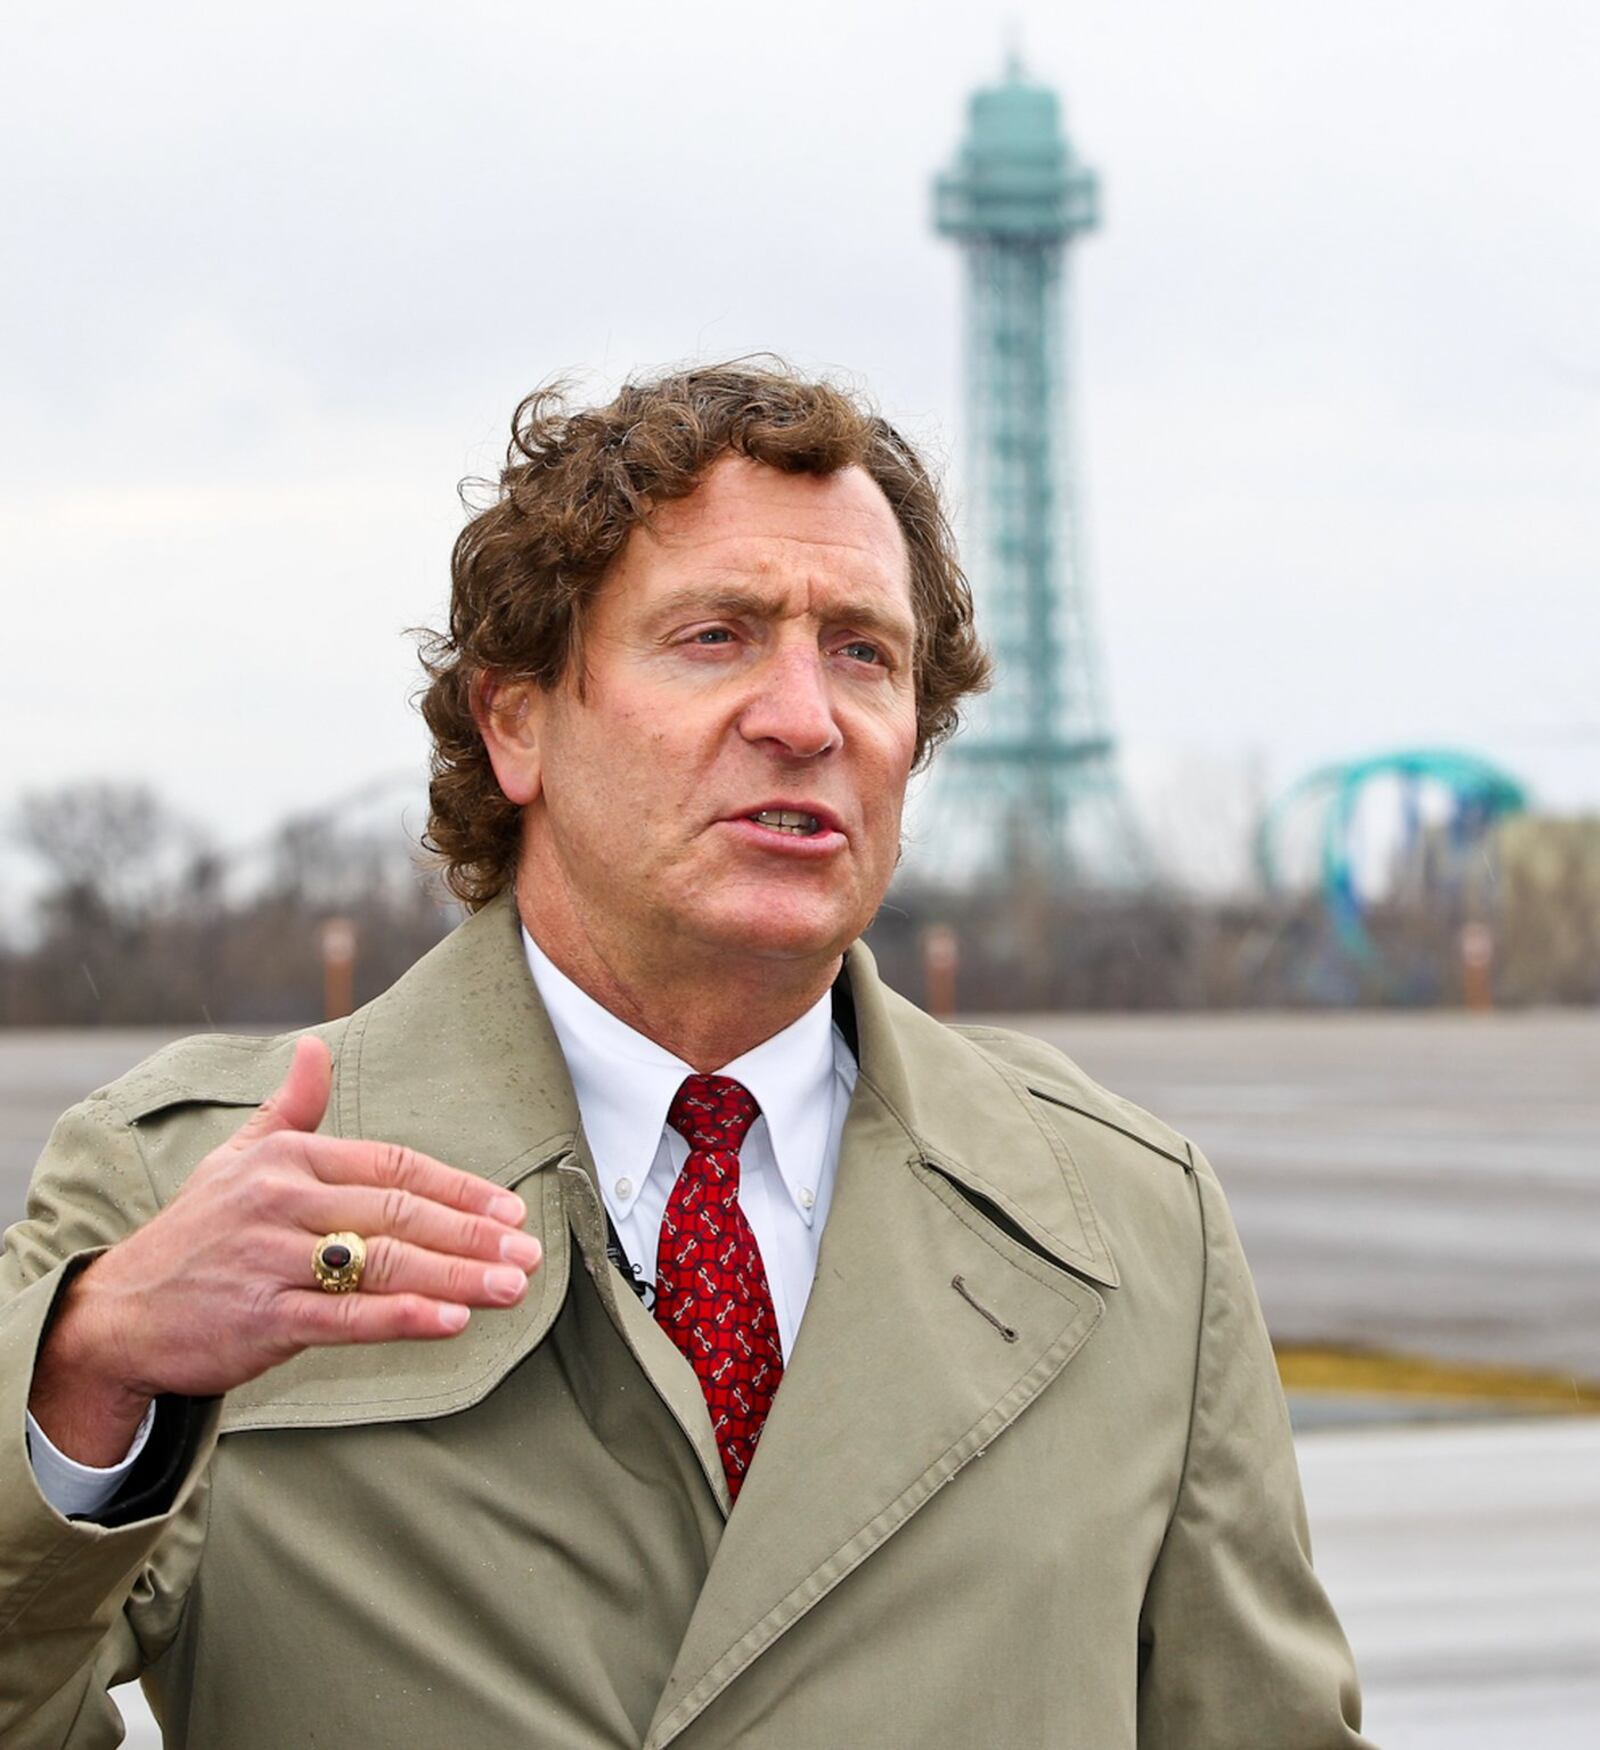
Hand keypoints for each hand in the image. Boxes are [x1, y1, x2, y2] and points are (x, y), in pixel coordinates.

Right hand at [28, 1037, 540, 1465]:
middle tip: (528, 1252)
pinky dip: (403, 1319)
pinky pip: (345, 1316)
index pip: (392, 1165)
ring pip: (383, 1262)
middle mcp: (281, 1201)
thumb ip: (291, 1108)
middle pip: (398, 1211)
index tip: (508, 1210)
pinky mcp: (262, 1318)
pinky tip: (451, 1322)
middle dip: (472, 1234)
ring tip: (511, 1287)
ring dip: (457, 1275)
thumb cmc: (195, 1233)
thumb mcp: (237, 1159)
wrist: (117, 1314)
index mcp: (287, 1159)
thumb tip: (316, 1048)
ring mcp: (270, 1259)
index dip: (457, 1187)